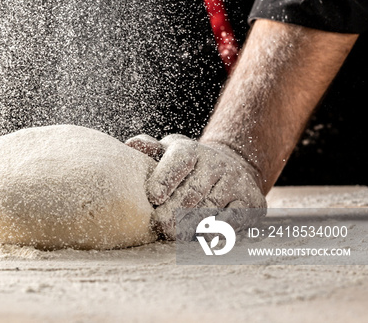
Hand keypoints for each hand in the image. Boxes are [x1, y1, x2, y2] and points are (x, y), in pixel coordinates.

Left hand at [126, 134, 266, 239]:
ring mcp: (235, 181)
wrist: (230, 169)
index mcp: (190, 150)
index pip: (180, 160)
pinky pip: (234, 219)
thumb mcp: (168, 153)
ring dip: (193, 224)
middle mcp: (216, 162)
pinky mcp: (251, 201)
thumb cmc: (187, 166)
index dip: (166, 178)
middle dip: (175, 210)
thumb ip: (149, 149)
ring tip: (177, 235)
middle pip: (193, 190)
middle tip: (161, 226)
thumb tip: (131, 145)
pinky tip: (204, 238)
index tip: (155, 197)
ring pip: (212, 206)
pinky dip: (219, 230)